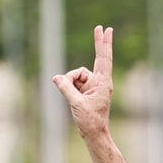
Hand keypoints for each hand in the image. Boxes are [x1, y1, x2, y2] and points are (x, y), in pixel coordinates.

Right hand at [52, 25, 115, 139]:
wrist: (94, 135)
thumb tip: (56, 77)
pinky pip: (74, 83)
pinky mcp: (87, 91)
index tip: (106, 30)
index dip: (103, 43)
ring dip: (70, 83)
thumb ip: (65, 87)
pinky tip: (70, 98)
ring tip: (72, 98)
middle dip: (98, 43)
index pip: (103, 58)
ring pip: (77, 75)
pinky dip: (69, 87)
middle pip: (98, 58)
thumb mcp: (76, 103)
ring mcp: (93, 86)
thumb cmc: (90, 121)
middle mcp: (99, 82)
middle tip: (100, 27)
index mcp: (103, 83)